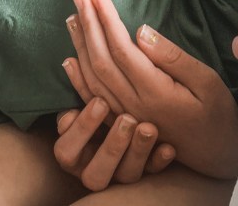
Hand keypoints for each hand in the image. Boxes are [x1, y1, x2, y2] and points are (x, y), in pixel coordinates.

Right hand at [54, 95, 174, 191]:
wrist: (150, 123)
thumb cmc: (109, 105)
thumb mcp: (93, 97)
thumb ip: (82, 87)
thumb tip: (70, 62)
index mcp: (77, 152)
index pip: (68, 151)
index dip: (80, 130)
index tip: (99, 101)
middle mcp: (98, 166)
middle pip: (95, 174)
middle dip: (111, 147)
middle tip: (127, 118)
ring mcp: (124, 170)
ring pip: (126, 175)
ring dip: (136, 152)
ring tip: (148, 128)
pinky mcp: (148, 169)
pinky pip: (153, 173)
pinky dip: (159, 160)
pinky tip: (169, 147)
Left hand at [63, 0, 237, 178]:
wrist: (218, 155)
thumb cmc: (217, 112)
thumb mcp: (206, 80)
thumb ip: (172, 57)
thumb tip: (141, 31)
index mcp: (156, 92)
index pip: (121, 50)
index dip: (106, 21)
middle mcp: (134, 107)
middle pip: (101, 62)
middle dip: (88, 27)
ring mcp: (126, 118)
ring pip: (93, 79)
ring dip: (80, 46)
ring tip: (72, 18)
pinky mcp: (124, 125)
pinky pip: (93, 101)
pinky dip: (78, 79)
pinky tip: (70, 60)